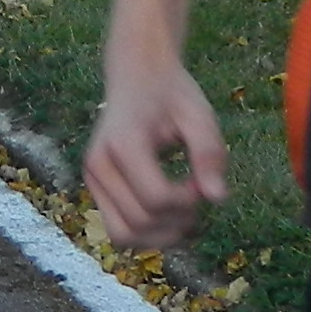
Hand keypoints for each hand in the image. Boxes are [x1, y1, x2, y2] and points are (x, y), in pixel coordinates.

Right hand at [84, 52, 229, 253]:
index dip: (188, 201)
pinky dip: (146, 233)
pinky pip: (118, 230)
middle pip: (140, 222)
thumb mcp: (200, 115)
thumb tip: (218, 199)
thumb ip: (210, 154)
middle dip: (177, 220)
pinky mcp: (94, 188)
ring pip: (123, 236)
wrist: (137, 75)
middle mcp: (99, 164)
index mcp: (124, 143)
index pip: (156, 198)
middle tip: (197, 196)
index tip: (202, 181)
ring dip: (160, 236)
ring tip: (184, 212)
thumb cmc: (172, 94)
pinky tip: (169, 213)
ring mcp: (92, 178)